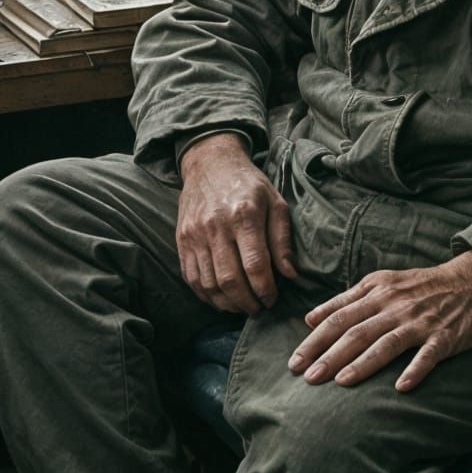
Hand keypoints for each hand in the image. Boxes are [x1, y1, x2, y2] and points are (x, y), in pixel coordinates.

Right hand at [176, 134, 295, 313]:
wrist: (210, 164)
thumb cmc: (249, 185)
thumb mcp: (275, 202)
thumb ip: (282, 239)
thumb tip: (289, 275)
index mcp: (244, 215)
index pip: (255, 265)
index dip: (265, 290)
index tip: (272, 299)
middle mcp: (216, 226)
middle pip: (230, 280)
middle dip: (247, 302)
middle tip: (259, 308)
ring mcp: (195, 234)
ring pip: (209, 284)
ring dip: (227, 304)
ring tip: (242, 306)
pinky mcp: (181, 240)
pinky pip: (191, 278)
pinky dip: (207, 295)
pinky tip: (221, 298)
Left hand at [289, 251, 471, 391]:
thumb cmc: (422, 286)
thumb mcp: (382, 283)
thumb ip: (346, 299)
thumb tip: (310, 317)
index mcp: (377, 291)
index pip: (338, 316)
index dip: (314, 339)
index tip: (294, 361)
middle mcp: (395, 305)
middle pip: (356, 331)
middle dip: (329, 355)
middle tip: (308, 377)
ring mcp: (420, 321)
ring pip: (386, 343)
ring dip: (363, 363)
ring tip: (341, 382)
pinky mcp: (444, 336)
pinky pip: (428, 355)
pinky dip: (415, 370)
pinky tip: (401, 387)